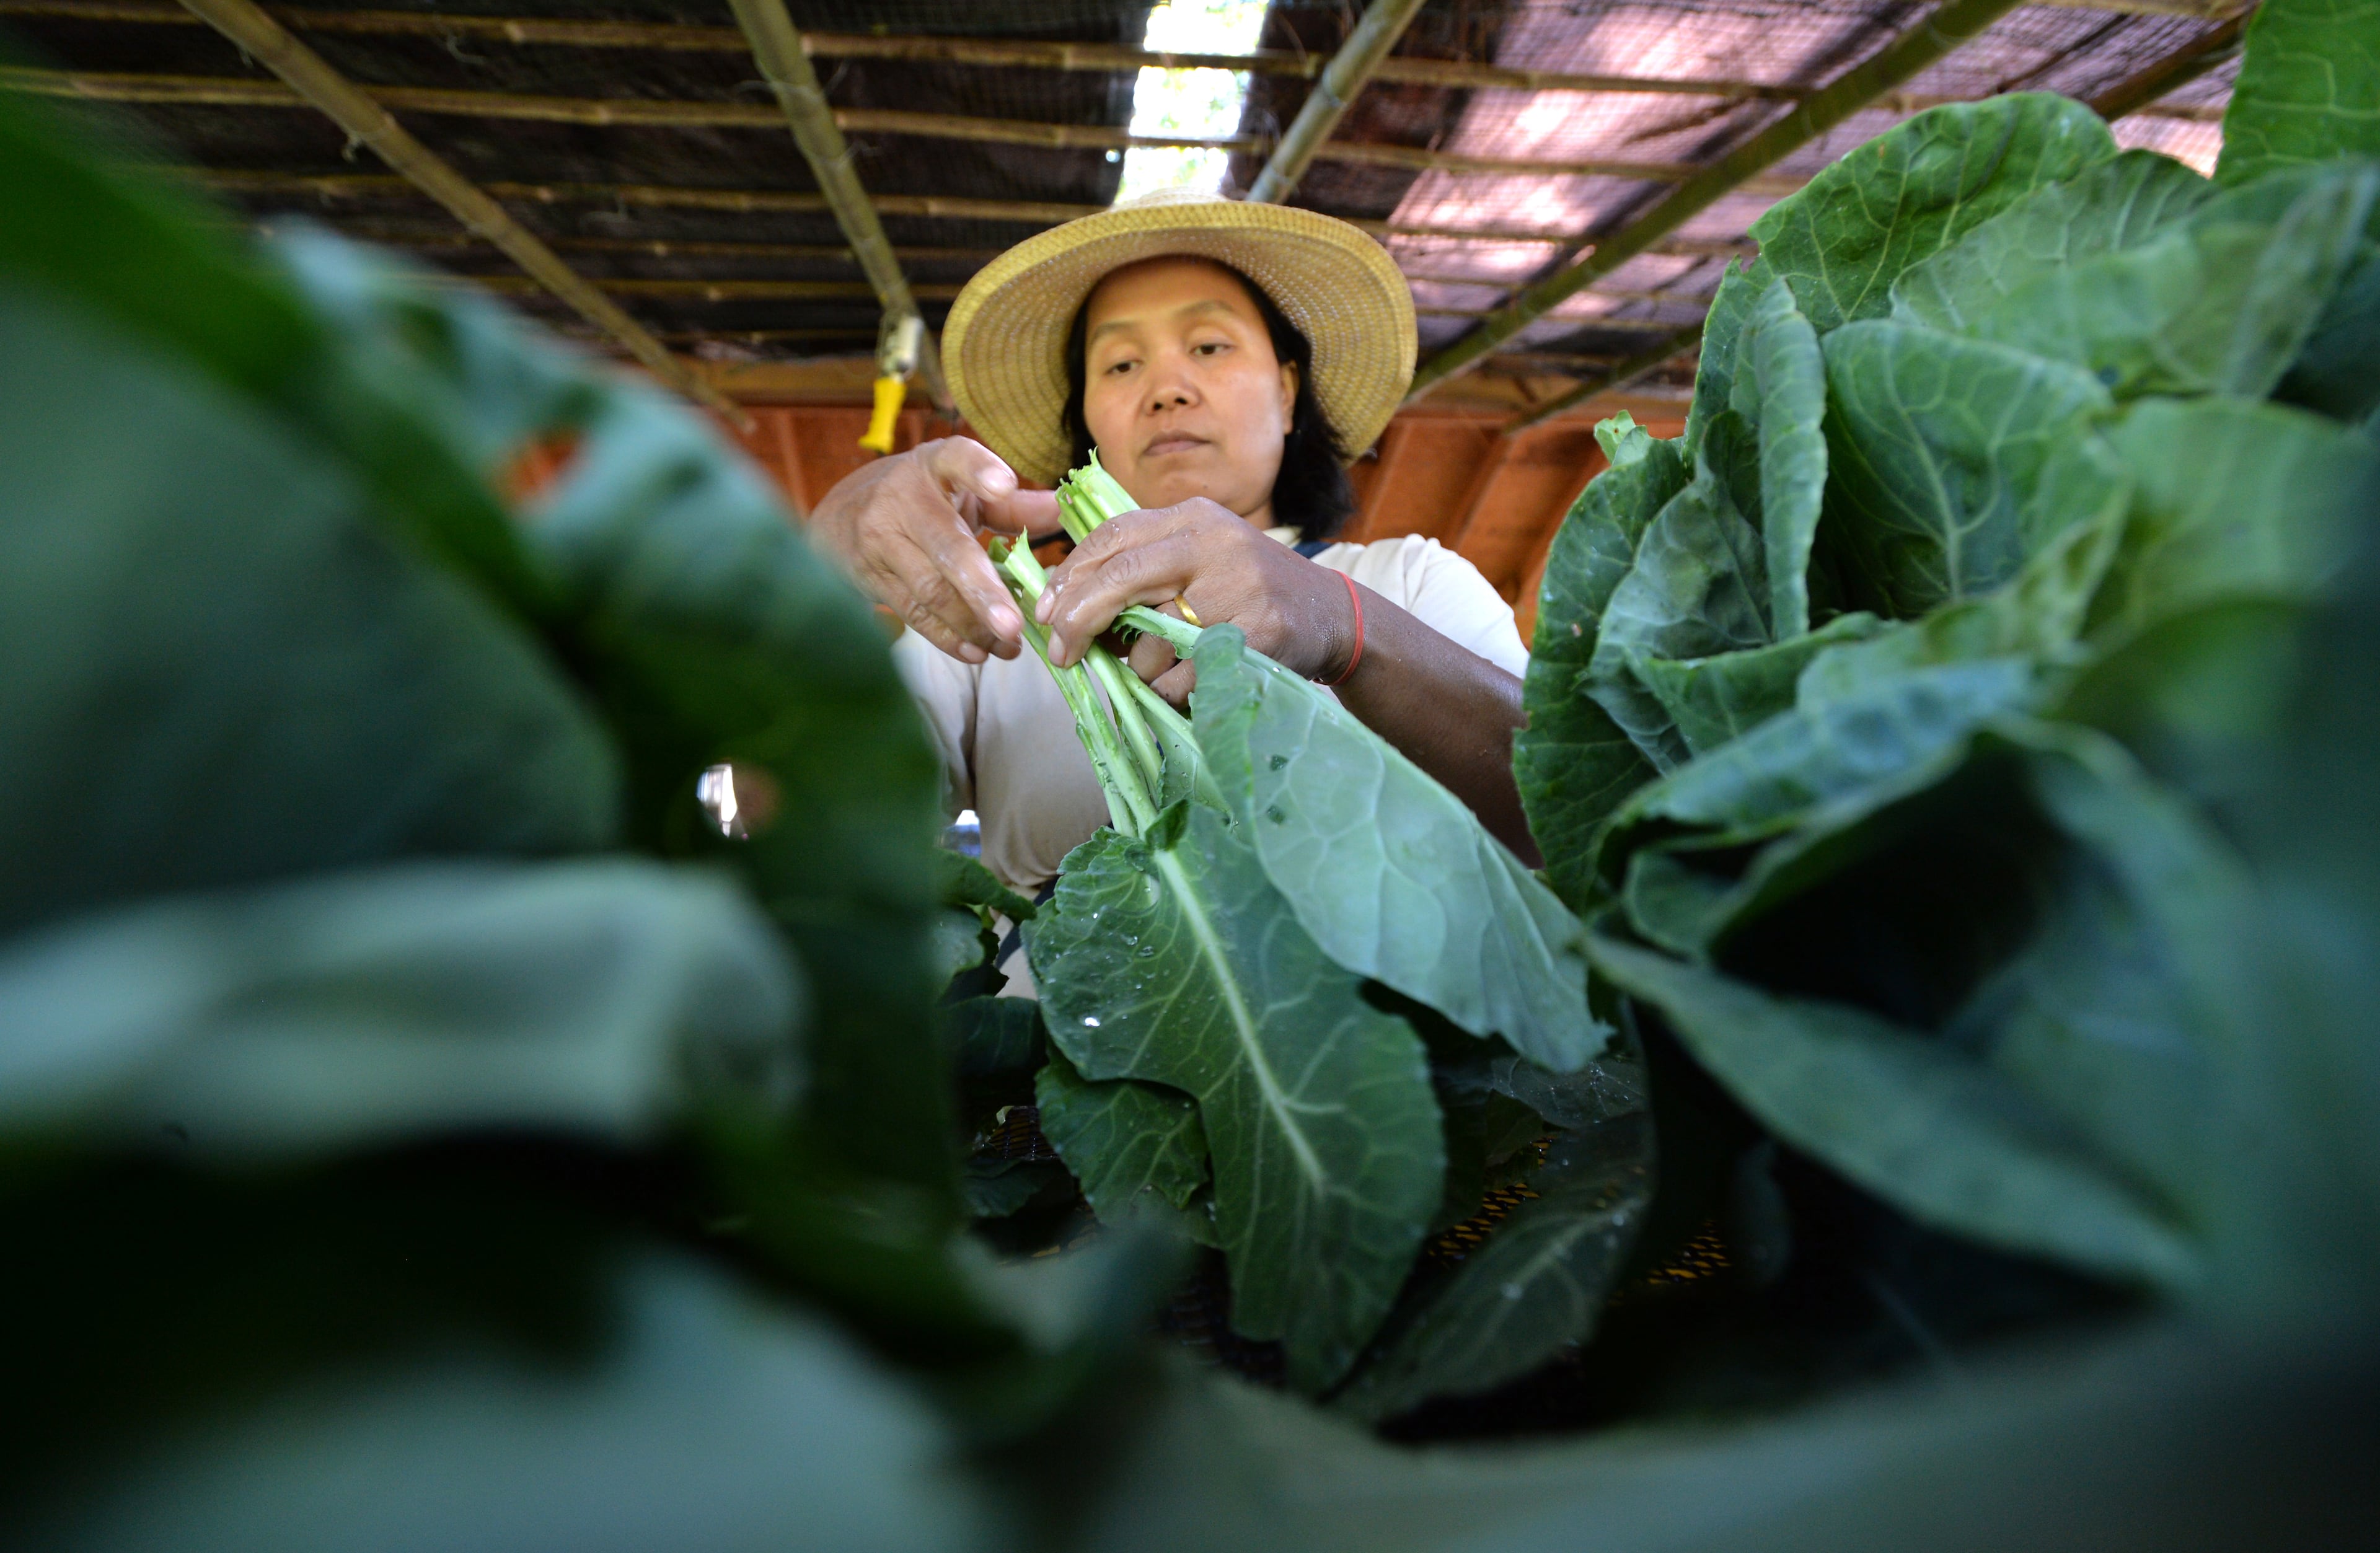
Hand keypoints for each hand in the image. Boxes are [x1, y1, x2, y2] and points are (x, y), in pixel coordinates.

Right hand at [806, 437, 1059, 662]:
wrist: (836, 519)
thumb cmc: (918, 502)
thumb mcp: (957, 490)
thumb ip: (1010, 505)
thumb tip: (1062, 511)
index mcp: (933, 466)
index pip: (955, 457)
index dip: (978, 469)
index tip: (1004, 485)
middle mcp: (903, 500)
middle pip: (947, 547)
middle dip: (982, 589)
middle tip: (1015, 625)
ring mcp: (880, 540)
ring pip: (931, 590)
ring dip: (973, 625)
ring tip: (1008, 645)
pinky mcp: (869, 578)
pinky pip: (913, 613)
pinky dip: (948, 637)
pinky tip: (977, 652)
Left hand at [1035, 498, 1358, 705]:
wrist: (1333, 616)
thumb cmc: (1250, 594)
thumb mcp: (1200, 562)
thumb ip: (1143, 573)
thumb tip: (1063, 609)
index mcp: (1194, 519)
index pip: (1112, 537)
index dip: (1069, 576)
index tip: (1045, 612)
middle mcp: (1215, 544)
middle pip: (1121, 579)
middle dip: (1079, 621)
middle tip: (1062, 655)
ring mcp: (1241, 588)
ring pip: (1151, 642)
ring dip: (1143, 669)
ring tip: (1171, 667)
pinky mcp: (1260, 634)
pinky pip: (1184, 678)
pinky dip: (1174, 691)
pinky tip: (1195, 681)